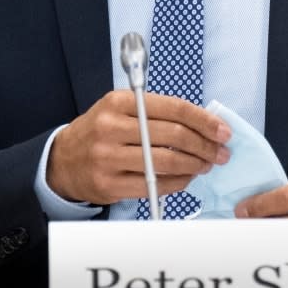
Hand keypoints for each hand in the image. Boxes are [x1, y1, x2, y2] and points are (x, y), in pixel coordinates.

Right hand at [47, 90, 230, 204]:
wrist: (64, 160)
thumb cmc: (102, 130)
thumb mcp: (122, 108)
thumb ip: (157, 112)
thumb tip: (203, 122)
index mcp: (119, 101)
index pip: (173, 108)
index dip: (204, 120)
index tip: (223, 131)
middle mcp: (111, 127)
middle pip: (174, 136)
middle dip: (205, 146)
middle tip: (220, 153)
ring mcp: (108, 157)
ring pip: (166, 163)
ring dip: (195, 165)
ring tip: (206, 165)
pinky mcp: (109, 184)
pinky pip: (154, 186)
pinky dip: (178, 183)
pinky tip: (187, 178)